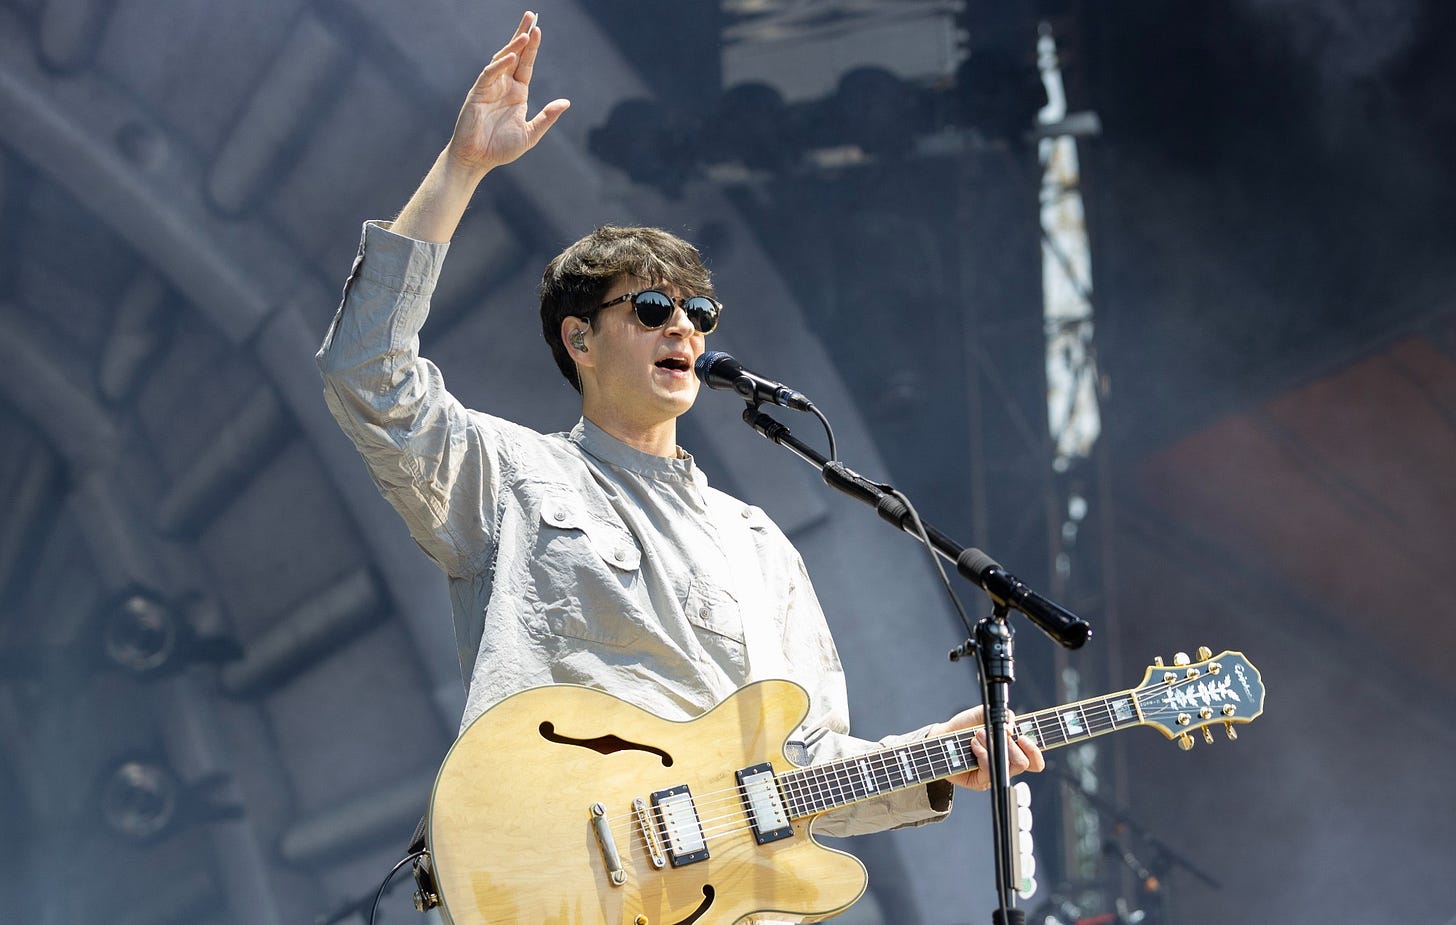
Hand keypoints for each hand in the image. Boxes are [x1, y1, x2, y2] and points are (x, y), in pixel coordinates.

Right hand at [446, 11, 569, 176]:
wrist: (477, 160)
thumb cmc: (501, 148)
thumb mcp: (530, 133)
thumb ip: (547, 117)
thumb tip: (566, 102)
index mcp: (517, 93)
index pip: (526, 64)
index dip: (532, 47)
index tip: (539, 29)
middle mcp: (504, 86)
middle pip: (514, 54)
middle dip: (522, 34)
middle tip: (531, 15)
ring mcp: (490, 87)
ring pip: (502, 60)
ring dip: (514, 46)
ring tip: (527, 33)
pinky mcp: (478, 93)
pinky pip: (490, 75)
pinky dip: (500, 65)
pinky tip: (511, 56)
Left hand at [930, 705, 1045, 791]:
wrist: (943, 735)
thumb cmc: (965, 726)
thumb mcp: (985, 714)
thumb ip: (1003, 715)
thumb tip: (1012, 729)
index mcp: (1013, 751)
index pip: (1035, 761)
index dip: (1035, 751)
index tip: (1022, 737)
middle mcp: (1005, 765)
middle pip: (1024, 764)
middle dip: (1012, 745)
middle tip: (998, 734)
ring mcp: (993, 775)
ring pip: (1007, 767)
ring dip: (994, 746)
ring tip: (979, 734)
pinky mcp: (980, 782)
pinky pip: (989, 771)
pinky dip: (982, 754)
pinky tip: (973, 745)